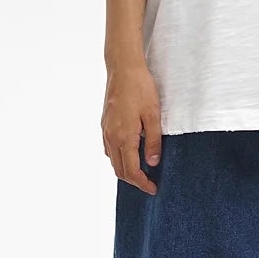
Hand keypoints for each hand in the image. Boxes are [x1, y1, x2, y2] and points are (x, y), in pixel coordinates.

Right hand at [103, 60, 163, 192]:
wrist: (123, 68)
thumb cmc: (140, 89)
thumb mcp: (153, 115)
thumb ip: (153, 141)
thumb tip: (152, 162)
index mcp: (123, 137)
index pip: (131, 170)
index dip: (142, 183)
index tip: (153, 189)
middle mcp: (110, 137)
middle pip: (118, 169)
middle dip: (134, 180)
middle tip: (149, 183)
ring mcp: (105, 130)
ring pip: (112, 160)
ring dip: (125, 170)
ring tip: (142, 172)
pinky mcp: (105, 124)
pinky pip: (109, 149)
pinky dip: (118, 158)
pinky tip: (130, 154)